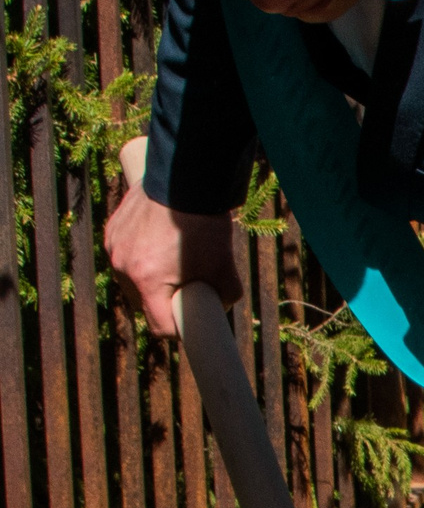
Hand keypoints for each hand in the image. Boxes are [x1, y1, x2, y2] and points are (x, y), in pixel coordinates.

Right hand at [104, 178, 240, 338]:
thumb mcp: (224, 264)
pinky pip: (123, 255)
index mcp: (147, 282)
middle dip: (162, 302)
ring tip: (169, 264)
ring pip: (130, 280)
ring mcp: (114, 247)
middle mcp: (123, 268)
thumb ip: (228, 294)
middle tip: (182, 290)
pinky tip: (157, 244)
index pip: (158, 326)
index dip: (177, 329)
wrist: (185, 179)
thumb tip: (221, 306)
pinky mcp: (112, 230)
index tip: (189, 322)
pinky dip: (138, 255)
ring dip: (147, 279)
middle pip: (141, 304)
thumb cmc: (204, 225)